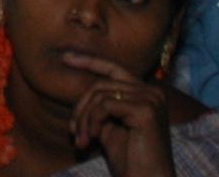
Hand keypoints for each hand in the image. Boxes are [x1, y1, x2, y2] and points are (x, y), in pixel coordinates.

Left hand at [61, 50, 174, 176]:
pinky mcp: (146, 110)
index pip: (113, 68)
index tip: (66, 57)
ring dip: (85, 119)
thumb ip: (100, 107)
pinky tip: (93, 139)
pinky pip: (105, 105)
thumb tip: (80, 90)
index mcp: (147, 94)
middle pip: (102, 84)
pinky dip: (93, 122)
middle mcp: (153, 92)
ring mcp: (151, 99)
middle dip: (81, 107)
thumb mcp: (110, 128)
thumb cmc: (130, 161)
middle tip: (73, 131)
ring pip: (101, 94)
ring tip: (82, 141)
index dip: (89, 61)